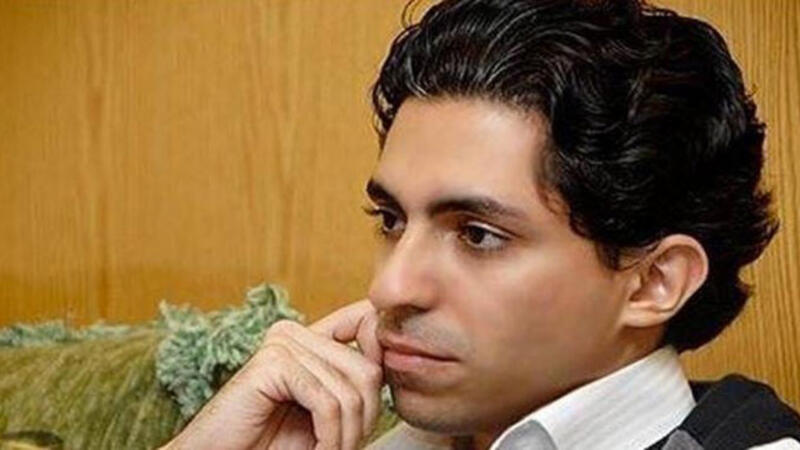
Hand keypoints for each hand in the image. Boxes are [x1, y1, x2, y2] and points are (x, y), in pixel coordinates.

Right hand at [162, 300, 383, 449]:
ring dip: (345, 436)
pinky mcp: (271, 364)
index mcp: (308, 336)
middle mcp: (294, 332)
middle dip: (364, 419)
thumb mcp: (327, 411)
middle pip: (367, 370)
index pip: (367, 323)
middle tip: (345, 446)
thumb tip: (397, 357)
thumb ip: (354, 382)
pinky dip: (329, 437)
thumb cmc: (273, 443)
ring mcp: (281, 344)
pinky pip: (326, 403)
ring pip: (349, 391)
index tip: (373, 407)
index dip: (384, 357)